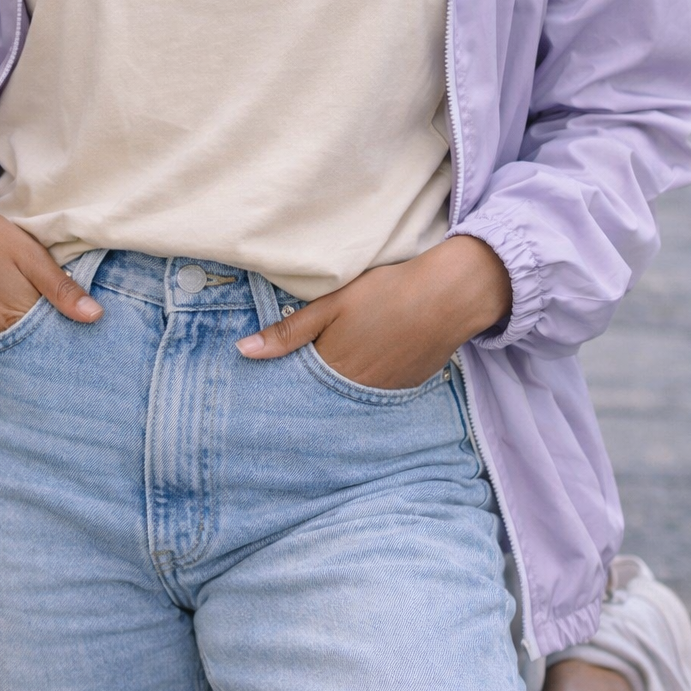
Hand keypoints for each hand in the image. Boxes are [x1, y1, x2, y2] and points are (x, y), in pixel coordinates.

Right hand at [0, 185, 102, 338]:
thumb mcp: (29, 254)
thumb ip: (61, 288)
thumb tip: (95, 316)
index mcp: (16, 316)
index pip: (52, 340)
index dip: (68, 332)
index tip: (82, 326)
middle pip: (30, 347)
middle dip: (48, 338)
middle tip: (63, 322)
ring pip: (9, 346)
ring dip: (25, 338)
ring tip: (39, 319)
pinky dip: (3, 333)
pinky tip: (12, 318)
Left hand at [234, 236, 511, 389]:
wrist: (449, 296)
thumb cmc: (386, 293)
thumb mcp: (331, 304)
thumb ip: (287, 331)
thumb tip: (242, 351)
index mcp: (333, 370)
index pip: (298, 389)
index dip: (283, 384)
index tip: (266, 388)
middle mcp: (357, 391)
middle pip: (323, 397)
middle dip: (308, 392)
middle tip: (293, 386)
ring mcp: (386, 393)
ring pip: (350, 397)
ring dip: (337, 390)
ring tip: (330, 375)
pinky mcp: (408, 387)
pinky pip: (377, 394)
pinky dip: (366, 385)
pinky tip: (366, 366)